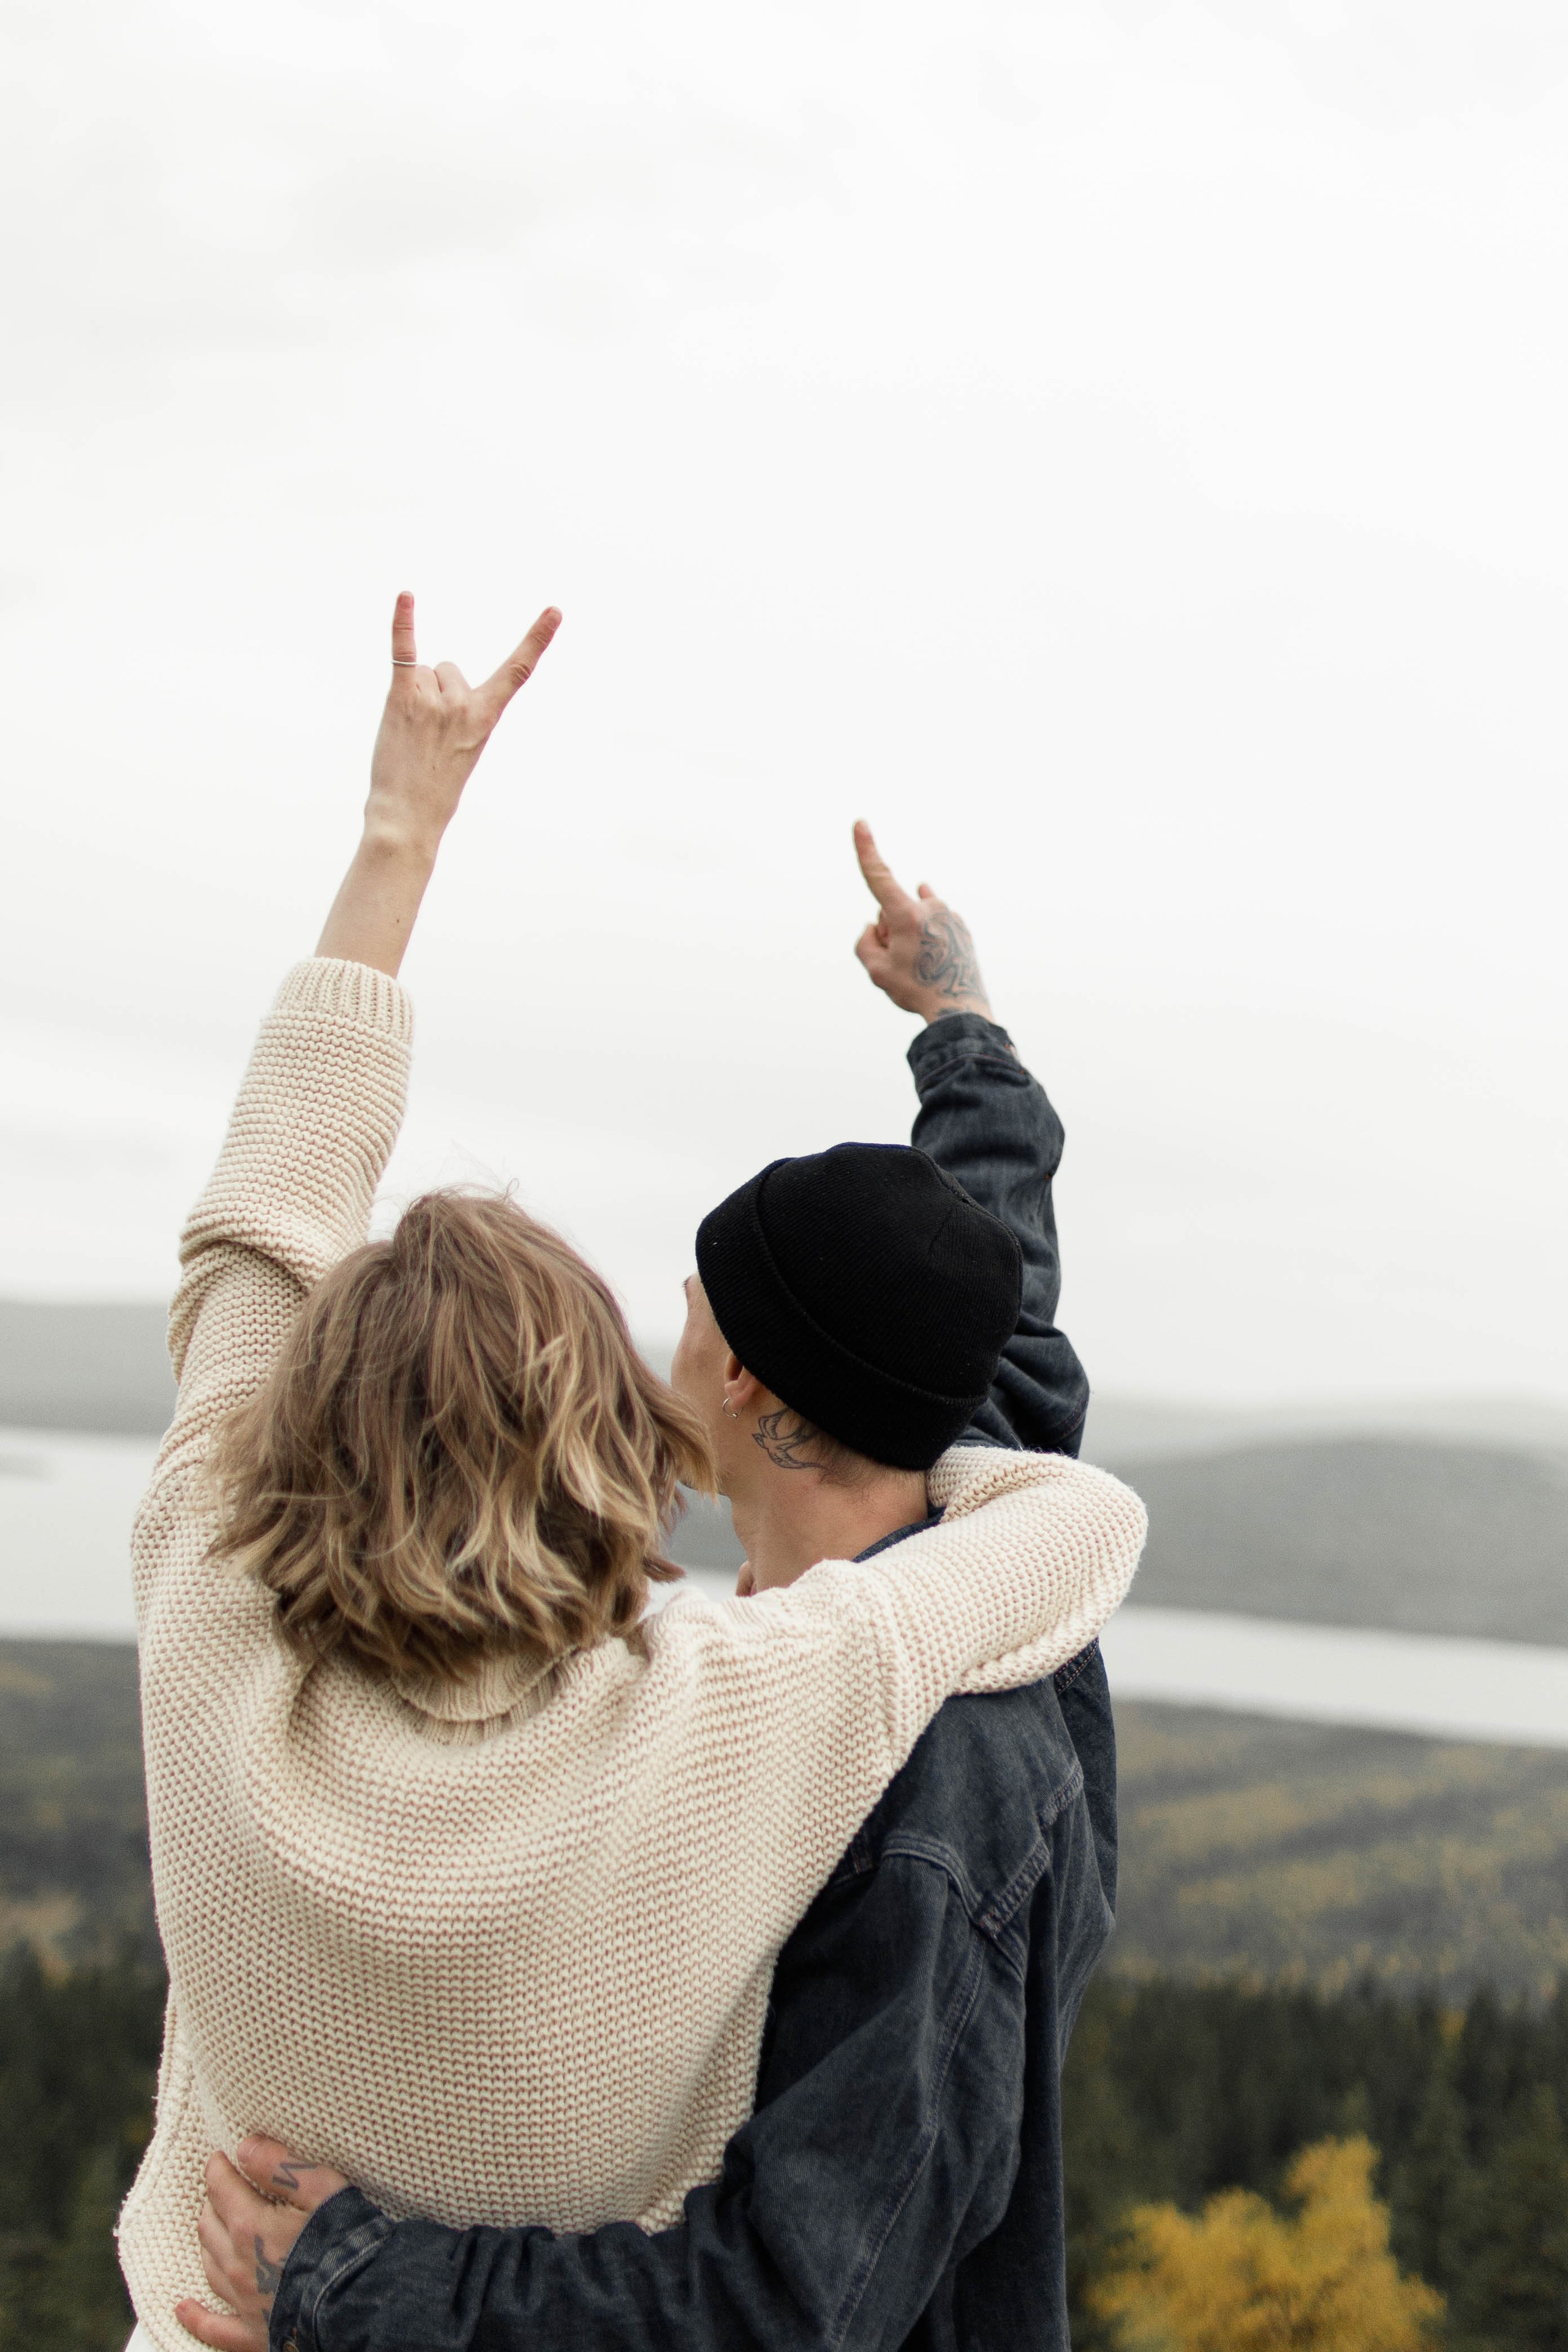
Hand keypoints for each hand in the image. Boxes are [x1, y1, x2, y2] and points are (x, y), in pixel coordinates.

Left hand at [175, 2138, 349, 2351]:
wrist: (358, 2302)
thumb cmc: (344, 2240)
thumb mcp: (320, 2187)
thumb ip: (279, 2165)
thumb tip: (244, 2147)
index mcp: (249, 2225)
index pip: (220, 2188)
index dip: (218, 2168)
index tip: (219, 2157)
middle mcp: (236, 2264)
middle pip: (209, 2225)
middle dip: (213, 2201)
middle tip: (224, 2188)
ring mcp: (241, 2301)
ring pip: (209, 2264)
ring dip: (208, 2241)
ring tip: (214, 2226)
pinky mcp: (250, 2333)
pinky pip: (212, 2328)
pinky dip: (195, 2317)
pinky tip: (182, 2309)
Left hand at [315, 591, 560, 976]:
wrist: (407, 817)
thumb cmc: (434, 788)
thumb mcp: (463, 749)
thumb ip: (460, 710)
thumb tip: (436, 670)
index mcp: (486, 717)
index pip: (517, 672)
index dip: (537, 639)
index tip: (554, 611)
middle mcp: (464, 702)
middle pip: (448, 669)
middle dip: (436, 692)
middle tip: (426, 737)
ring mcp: (434, 698)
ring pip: (423, 671)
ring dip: (412, 695)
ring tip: (408, 733)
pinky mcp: (402, 696)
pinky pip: (404, 649)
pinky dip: (404, 622)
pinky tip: (406, 597)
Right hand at [852, 821, 990, 1022]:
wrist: (960, 1007)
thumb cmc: (915, 989)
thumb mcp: (876, 971)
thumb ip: (865, 942)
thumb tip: (877, 926)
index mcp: (906, 915)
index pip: (879, 876)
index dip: (866, 849)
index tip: (860, 822)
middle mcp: (929, 907)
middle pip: (891, 910)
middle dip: (889, 930)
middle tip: (902, 962)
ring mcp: (947, 914)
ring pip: (913, 916)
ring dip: (910, 933)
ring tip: (922, 964)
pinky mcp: (959, 924)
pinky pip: (932, 923)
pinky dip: (927, 937)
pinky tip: (934, 957)